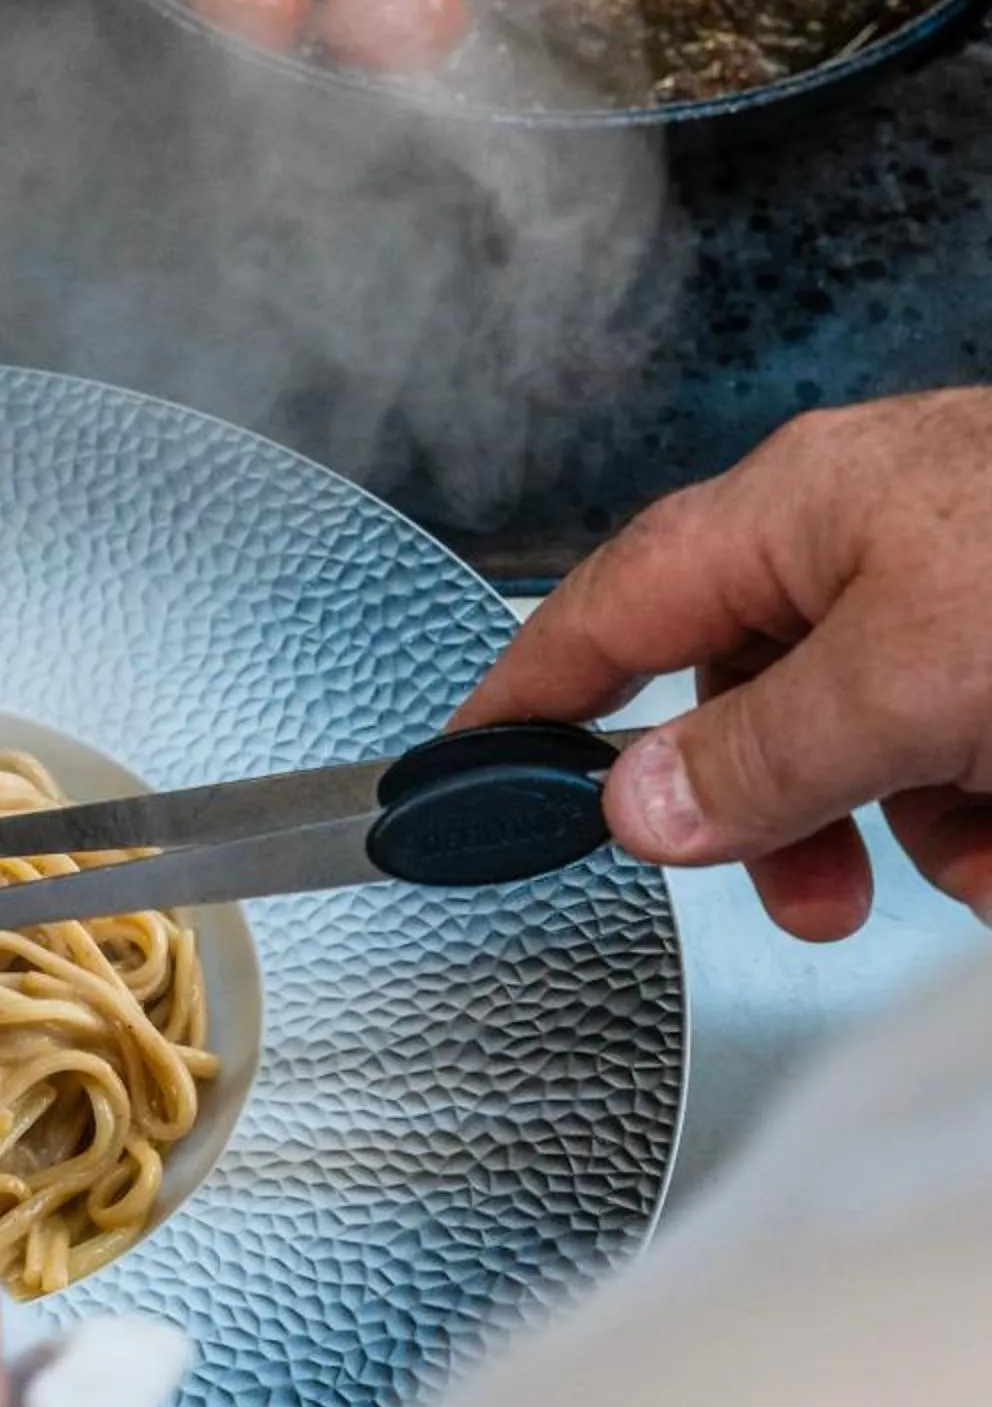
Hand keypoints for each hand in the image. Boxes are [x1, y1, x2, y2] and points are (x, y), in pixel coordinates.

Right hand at [454, 390, 991, 941]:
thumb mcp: (907, 679)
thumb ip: (766, 755)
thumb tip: (637, 807)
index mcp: (792, 509)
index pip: (610, 607)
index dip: (531, 691)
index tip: (467, 761)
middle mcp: (856, 539)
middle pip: (751, 699)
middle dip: (787, 817)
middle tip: (811, 897)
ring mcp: (946, 585)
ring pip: (871, 742)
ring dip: (921, 829)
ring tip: (984, 864)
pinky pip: (963, 745)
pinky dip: (987, 812)